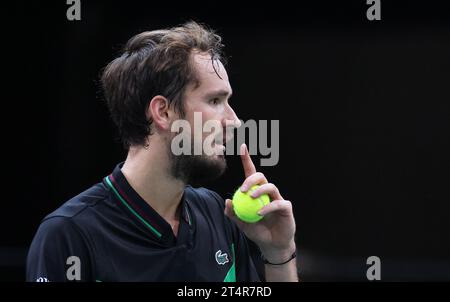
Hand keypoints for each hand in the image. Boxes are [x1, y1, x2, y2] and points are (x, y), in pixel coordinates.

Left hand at [224, 144, 295, 261]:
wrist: (271, 245)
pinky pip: (278, 203)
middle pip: (261, 177)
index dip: (247, 159)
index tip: (242, 146)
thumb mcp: (241, 224)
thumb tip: (226, 200)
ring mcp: (278, 198)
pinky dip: (268, 207)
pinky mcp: (286, 207)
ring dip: (259, 190)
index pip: (251, 173)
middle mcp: (267, 192)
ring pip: (271, 186)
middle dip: (251, 179)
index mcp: (256, 192)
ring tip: (251, 197)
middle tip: (243, 190)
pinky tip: (260, 213)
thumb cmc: (256, 231)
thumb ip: (233, 214)